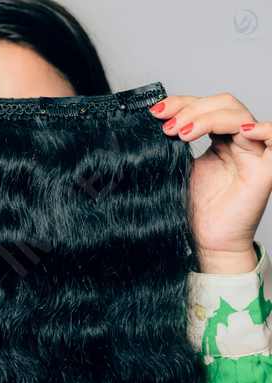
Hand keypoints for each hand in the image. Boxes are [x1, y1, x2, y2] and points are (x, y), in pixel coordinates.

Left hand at [148, 92, 271, 271]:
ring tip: (182, 132)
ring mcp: (254, 152)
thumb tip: (158, 123)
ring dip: (208, 118)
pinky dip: (262, 129)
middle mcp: (239, 141)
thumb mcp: (181, 171)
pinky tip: (240, 132)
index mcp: (220, 140)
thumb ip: (176, 146)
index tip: (156, 112)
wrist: (210, 243)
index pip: (205, 108)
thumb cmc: (199, 212)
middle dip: (192, 109)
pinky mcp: (267, 169)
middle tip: (168, 126)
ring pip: (239, 116)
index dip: (182, 104)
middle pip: (223, 105)